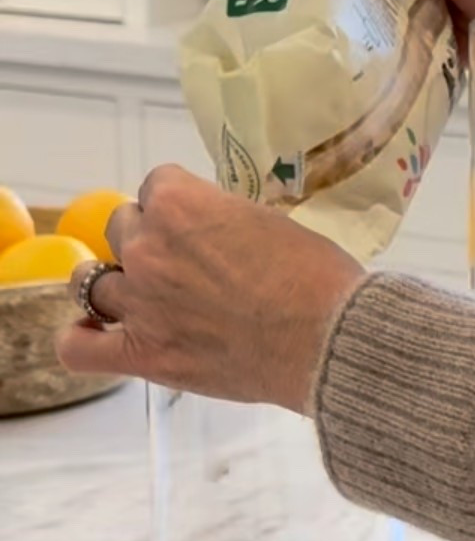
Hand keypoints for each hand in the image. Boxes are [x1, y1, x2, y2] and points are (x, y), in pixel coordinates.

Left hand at [57, 167, 363, 413]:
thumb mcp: (271, 222)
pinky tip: (94, 334)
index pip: (155, 186)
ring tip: (141, 296)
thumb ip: (225, 220)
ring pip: (92, 282)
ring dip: (116, 284)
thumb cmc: (316, 279)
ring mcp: (140, 303)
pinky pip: (79, 348)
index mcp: (178, 203)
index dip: (178, 207)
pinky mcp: (144, 354)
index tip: (201, 227)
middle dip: (148, 242)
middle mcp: (148, 248)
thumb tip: (214, 234)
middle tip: (185, 265)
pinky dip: (80, 340)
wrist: (329, 338)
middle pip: (121, 229)